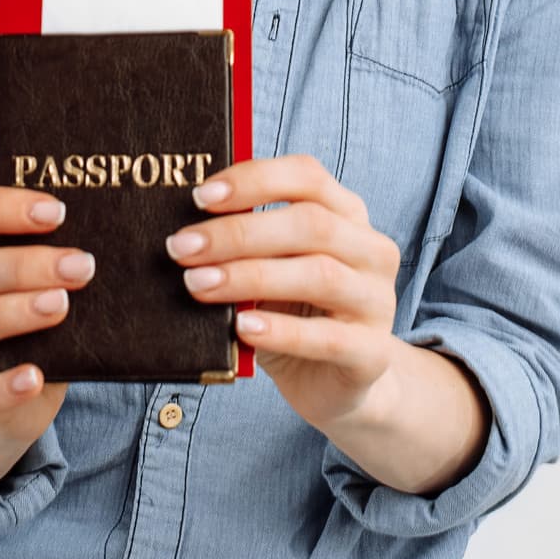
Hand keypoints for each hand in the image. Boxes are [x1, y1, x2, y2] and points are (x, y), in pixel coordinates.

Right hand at [0, 184, 93, 496]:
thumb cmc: (24, 327)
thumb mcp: (29, 287)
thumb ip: (52, 261)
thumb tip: (118, 240)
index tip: (56, 211)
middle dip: (19, 265)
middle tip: (81, 266)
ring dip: (10, 313)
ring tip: (61, 306)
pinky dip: (4, 386)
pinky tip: (35, 377)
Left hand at [167, 153, 399, 432]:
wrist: (333, 382)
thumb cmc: (293, 314)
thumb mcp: (270, 270)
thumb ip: (245, 246)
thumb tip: (185, 230)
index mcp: (347, 215)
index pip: (308, 177)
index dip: (254, 180)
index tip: (199, 197)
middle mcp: (371, 250)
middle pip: (311, 223)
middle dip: (238, 232)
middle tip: (182, 247)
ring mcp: (377, 301)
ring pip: (320, 274)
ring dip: (250, 276)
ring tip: (198, 284)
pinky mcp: (371, 352)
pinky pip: (328, 338)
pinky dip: (281, 330)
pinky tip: (242, 328)